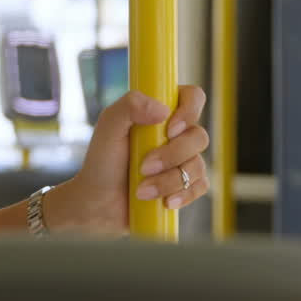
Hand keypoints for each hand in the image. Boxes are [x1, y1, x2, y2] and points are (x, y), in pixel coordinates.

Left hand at [47, 86, 209, 236]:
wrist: (100, 202)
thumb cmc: (102, 161)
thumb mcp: (108, 127)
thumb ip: (129, 106)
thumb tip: (163, 109)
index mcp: (159, 113)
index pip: (191, 97)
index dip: (188, 111)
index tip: (169, 129)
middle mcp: (176, 134)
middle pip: (199, 136)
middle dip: (172, 155)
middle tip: (144, 167)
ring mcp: (184, 160)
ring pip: (198, 165)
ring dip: (169, 180)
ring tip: (142, 190)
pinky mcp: (187, 184)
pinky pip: (200, 187)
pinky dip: (181, 195)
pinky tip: (163, 202)